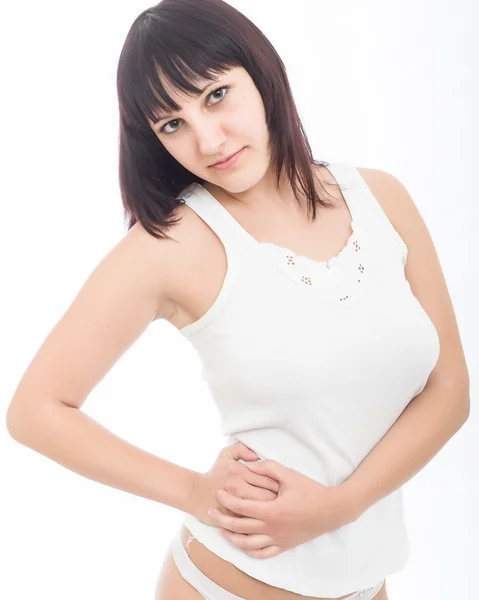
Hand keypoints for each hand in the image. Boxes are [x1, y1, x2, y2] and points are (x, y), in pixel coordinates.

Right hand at [189, 442, 279, 527]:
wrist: (195, 492)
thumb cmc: (214, 473)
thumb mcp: (225, 455)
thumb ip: (242, 449)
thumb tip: (256, 455)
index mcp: (240, 472)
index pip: (268, 479)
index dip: (281, 485)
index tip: (286, 488)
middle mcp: (238, 488)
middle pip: (267, 497)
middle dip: (280, 501)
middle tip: (287, 502)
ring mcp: (235, 505)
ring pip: (261, 512)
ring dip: (272, 513)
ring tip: (278, 512)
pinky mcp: (231, 518)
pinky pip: (250, 523)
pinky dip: (260, 524)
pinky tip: (267, 522)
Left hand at [209, 459, 352, 557]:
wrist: (332, 510)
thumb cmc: (311, 490)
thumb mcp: (289, 474)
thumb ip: (268, 467)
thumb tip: (250, 464)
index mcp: (272, 510)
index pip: (241, 507)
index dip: (227, 501)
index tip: (219, 493)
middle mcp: (272, 528)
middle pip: (239, 528)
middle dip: (222, 520)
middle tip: (212, 512)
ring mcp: (278, 539)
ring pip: (248, 545)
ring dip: (232, 538)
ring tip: (222, 530)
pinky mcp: (285, 545)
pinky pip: (263, 554)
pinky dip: (250, 551)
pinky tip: (243, 545)